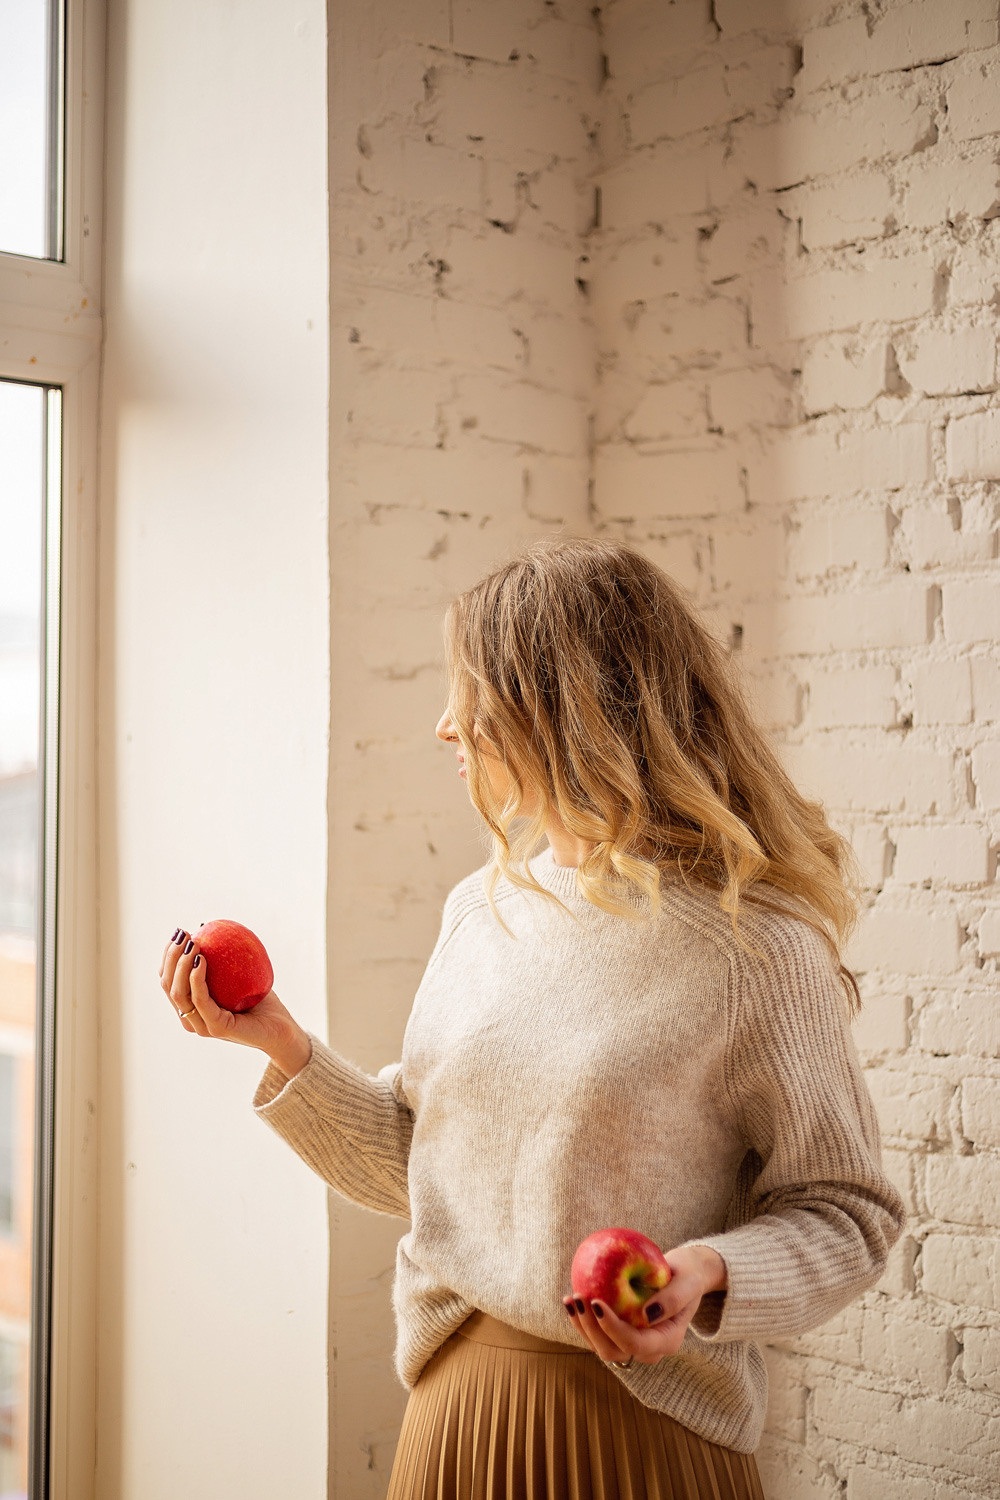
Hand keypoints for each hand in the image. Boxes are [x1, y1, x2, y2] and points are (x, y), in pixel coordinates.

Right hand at [158, 927, 312, 1076]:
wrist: (282, 1029)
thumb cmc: (261, 1001)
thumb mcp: (239, 974)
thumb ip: (224, 957)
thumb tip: (209, 926)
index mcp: (192, 1008)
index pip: (169, 980)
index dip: (168, 955)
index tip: (180, 933)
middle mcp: (191, 1019)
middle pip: (168, 985)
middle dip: (170, 956)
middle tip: (182, 934)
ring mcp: (202, 1025)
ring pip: (178, 993)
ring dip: (180, 964)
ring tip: (192, 943)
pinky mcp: (216, 1027)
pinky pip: (200, 1000)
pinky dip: (196, 978)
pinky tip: (201, 959)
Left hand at [562, 1244, 726, 1365]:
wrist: (686, 1275)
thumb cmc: (688, 1275)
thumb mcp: (687, 1282)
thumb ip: (672, 1299)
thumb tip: (646, 1315)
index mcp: (667, 1340)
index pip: (634, 1343)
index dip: (612, 1327)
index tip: (596, 1301)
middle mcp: (649, 1348)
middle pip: (613, 1350)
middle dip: (591, 1329)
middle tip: (577, 1298)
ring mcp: (634, 1344)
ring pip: (601, 1346)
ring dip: (582, 1326)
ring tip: (569, 1299)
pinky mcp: (622, 1333)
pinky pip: (599, 1334)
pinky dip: (584, 1320)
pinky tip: (571, 1301)